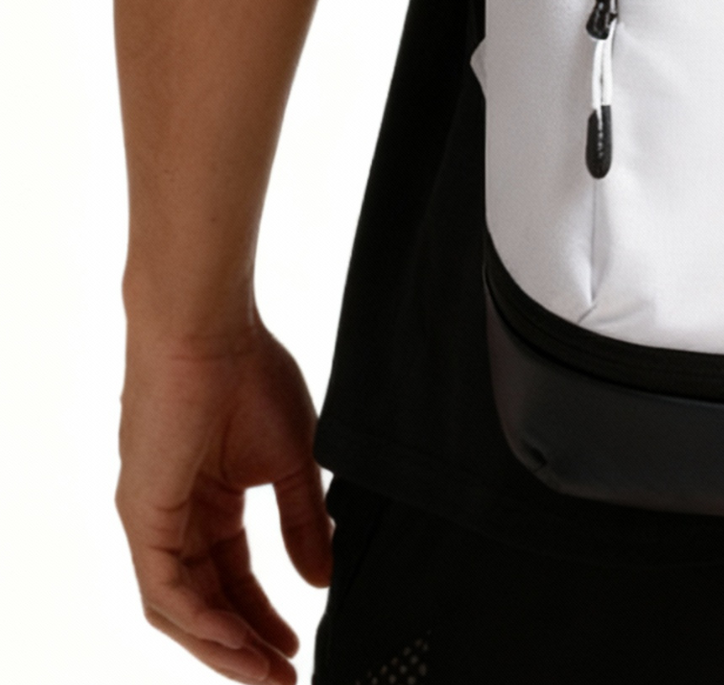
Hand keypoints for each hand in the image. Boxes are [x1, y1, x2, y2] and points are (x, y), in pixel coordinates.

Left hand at [116, 318, 331, 681]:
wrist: (212, 333)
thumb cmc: (251, 375)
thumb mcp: (293, 460)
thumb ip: (304, 521)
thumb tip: (321, 577)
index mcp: (210, 502)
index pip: (234, 578)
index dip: (264, 617)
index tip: (297, 648)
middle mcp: (175, 519)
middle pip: (206, 604)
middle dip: (244, 646)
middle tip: (282, 679)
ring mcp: (154, 521)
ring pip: (180, 608)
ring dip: (222, 645)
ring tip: (263, 673)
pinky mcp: (142, 516)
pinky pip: (166, 588)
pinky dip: (200, 619)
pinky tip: (235, 639)